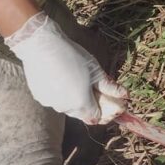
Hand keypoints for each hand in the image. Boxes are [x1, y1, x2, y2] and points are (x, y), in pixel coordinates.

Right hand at [5, 12, 127, 123]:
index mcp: (81, 103)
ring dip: (74, 98)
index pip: (96, 118)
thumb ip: (110, 87)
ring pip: (67, 106)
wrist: (41, 46)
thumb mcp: (95, 70)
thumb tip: (125, 95)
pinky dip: (60, 93)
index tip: (108, 101)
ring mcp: (51, 103)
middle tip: (92, 85)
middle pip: (82, 113)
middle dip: (89, 103)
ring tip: (75, 77)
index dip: (104, 112)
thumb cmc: (72, 56)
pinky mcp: (40, 96)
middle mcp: (65, 108)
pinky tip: (60, 76)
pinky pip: (54, 99)